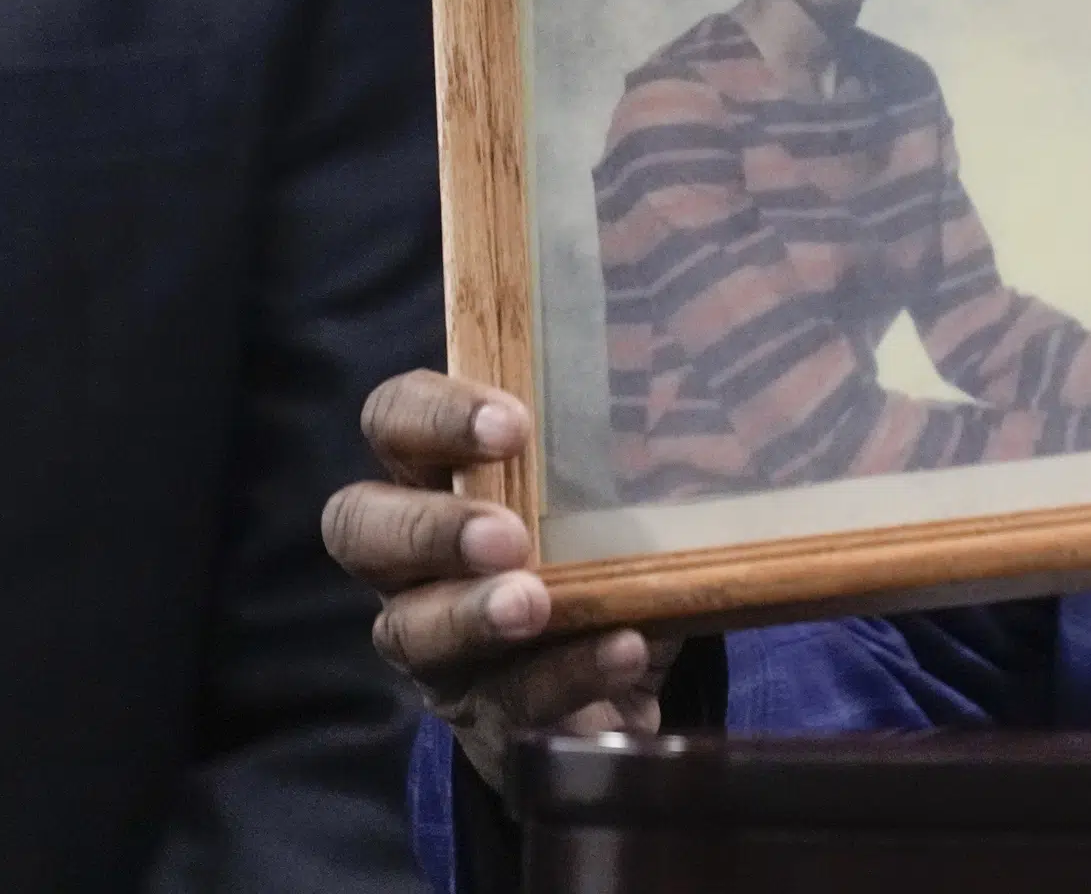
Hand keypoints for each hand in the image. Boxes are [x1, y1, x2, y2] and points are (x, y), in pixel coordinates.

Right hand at [320, 371, 676, 786]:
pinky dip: (568, 674)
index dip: (433, 417)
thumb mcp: (610, 500)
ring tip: (535, 604)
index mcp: (437, 481)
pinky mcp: (484, 719)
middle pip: (359, 529)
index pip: (393, 421)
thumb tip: (698, 403)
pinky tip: (622, 649)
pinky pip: (509, 703)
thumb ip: (624, 458)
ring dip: (474, 614)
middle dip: (429, 528)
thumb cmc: (602, 558)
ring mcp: (436, 648)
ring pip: (411, 631)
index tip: (514, 425)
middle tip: (506, 535)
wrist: (623, 680)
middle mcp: (412, 563)